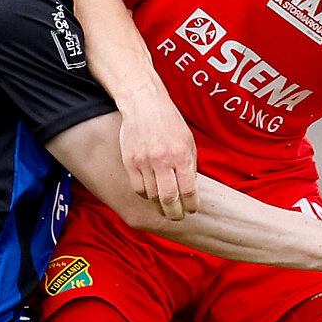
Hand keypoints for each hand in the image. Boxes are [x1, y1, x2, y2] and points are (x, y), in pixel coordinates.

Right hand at [119, 95, 197, 220]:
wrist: (143, 103)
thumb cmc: (169, 122)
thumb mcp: (188, 140)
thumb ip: (190, 164)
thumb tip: (191, 188)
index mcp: (181, 154)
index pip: (188, 190)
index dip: (191, 205)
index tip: (192, 210)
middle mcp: (162, 160)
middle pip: (169, 198)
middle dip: (175, 213)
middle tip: (177, 217)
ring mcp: (144, 161)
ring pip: (152, 196)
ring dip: (160, 205)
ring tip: (165, 207)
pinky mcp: (130, 161)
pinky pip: (138, 188)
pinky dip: (146, 195)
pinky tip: (151, 193)